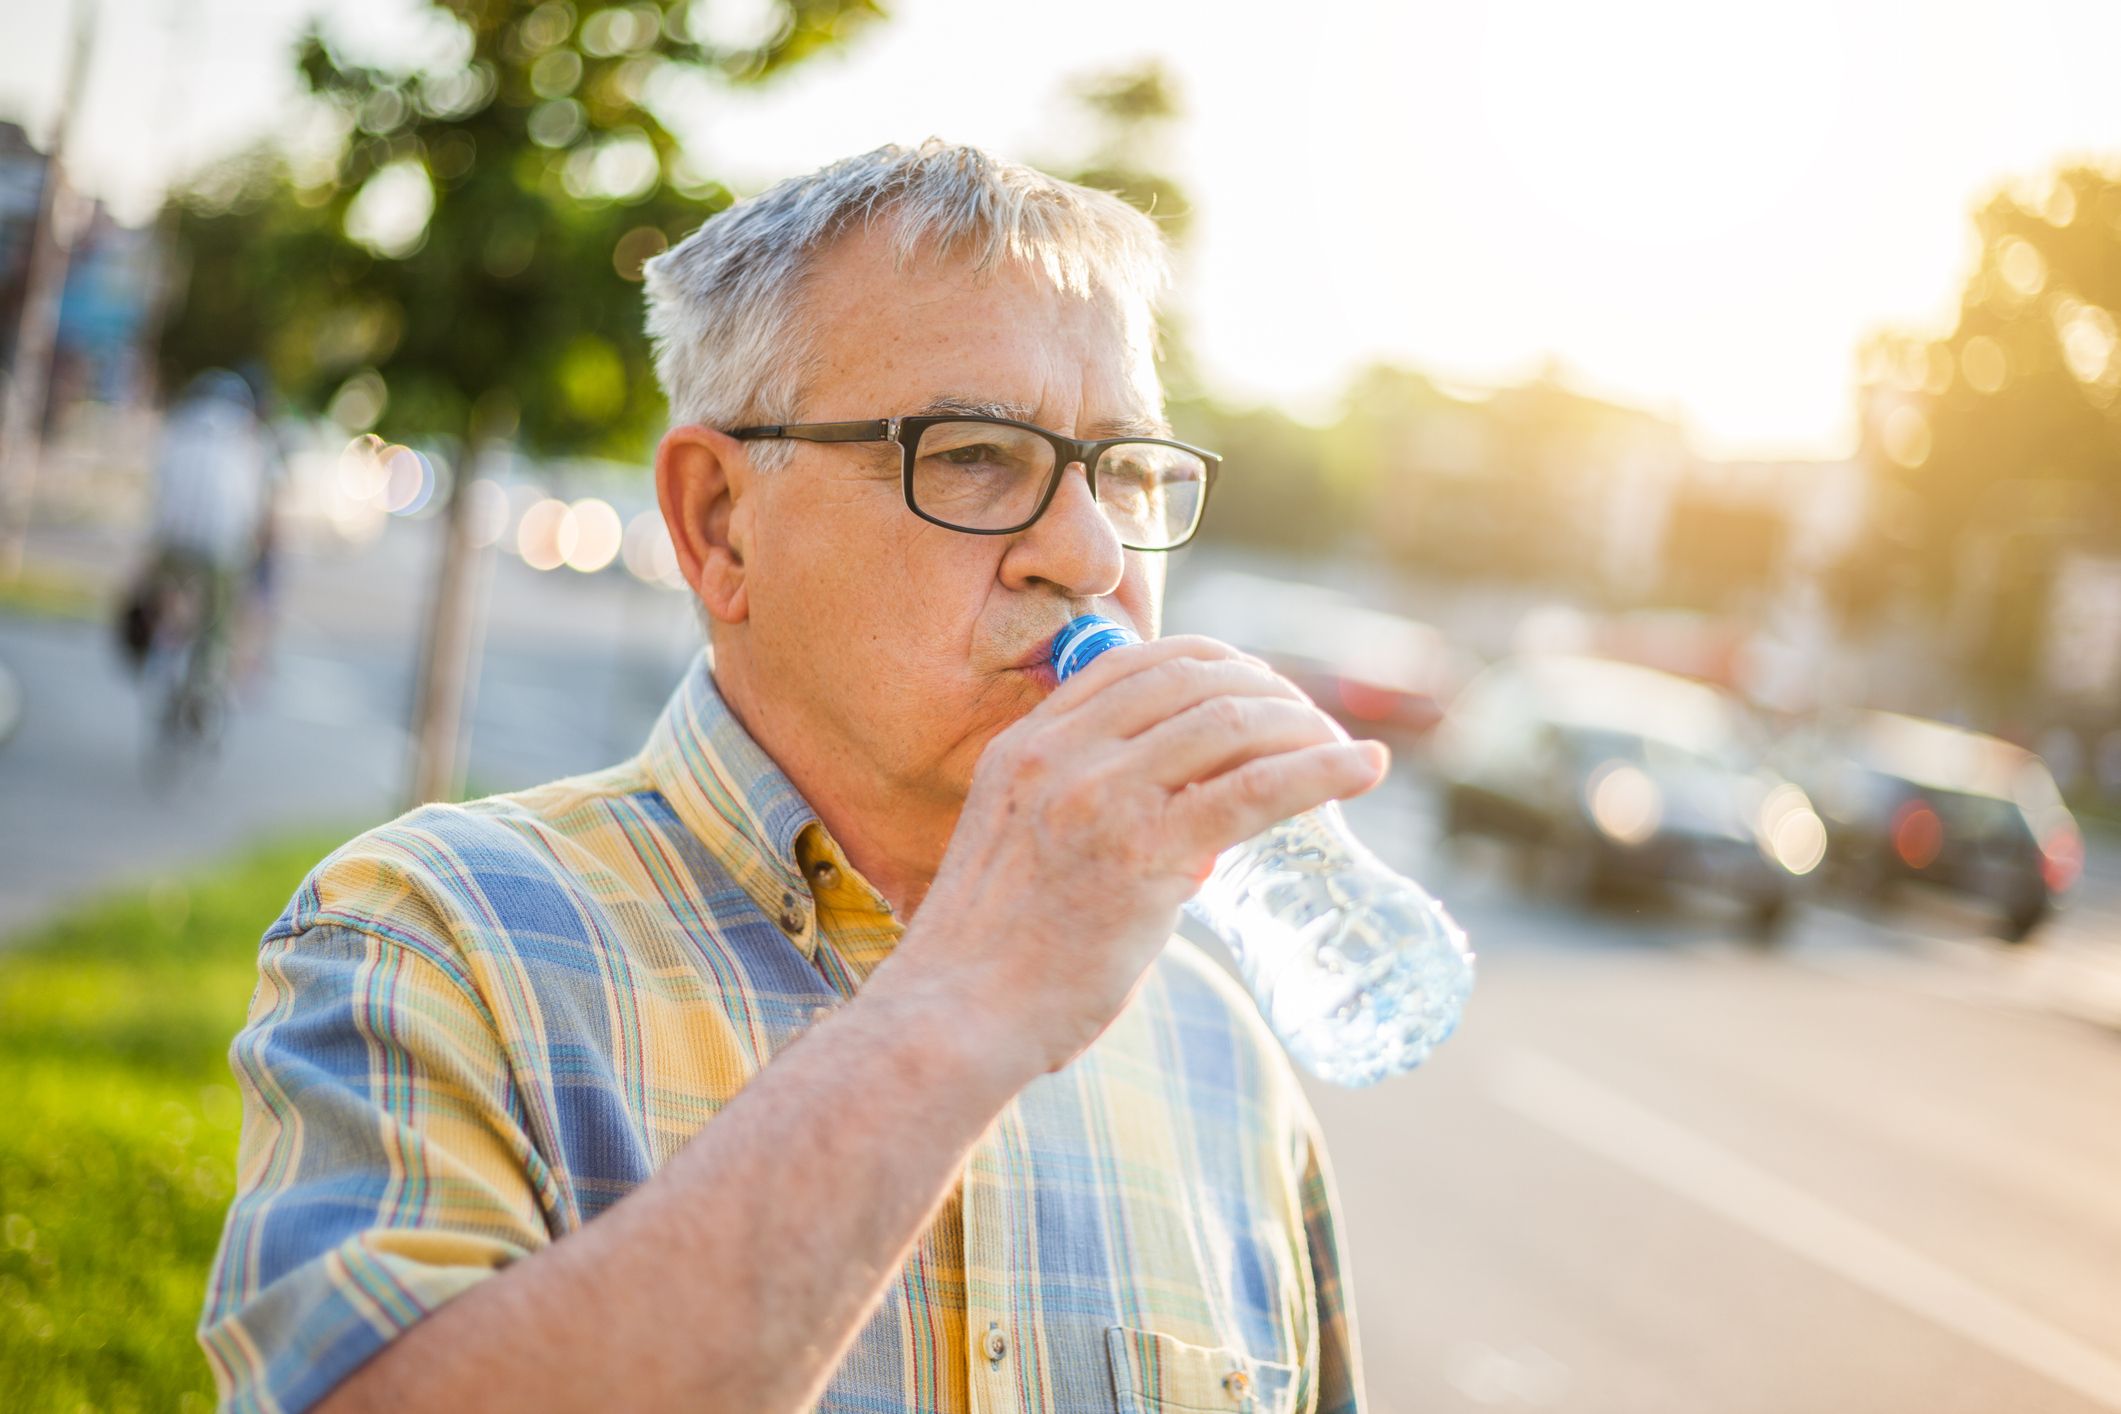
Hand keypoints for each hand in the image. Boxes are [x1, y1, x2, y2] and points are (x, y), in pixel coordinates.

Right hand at [884, 634, 1388, 1077]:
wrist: (952, 1018)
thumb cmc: (992, 957)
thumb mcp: (1017, 845)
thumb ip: (1077, 812)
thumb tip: (1186, 825)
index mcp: (1027, 744)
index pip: (1138, 662)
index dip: (1214, 664)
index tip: (1257, 690)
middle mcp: (1062, 755)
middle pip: (1195, 679)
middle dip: (1269, 691)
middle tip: (1312, 725)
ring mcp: (1101, 798)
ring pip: (1232, 724)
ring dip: (1304, 726)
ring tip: (1342, 751)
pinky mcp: (1143, 854)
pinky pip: (1255, 790)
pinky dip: (1323, 771)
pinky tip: (1366, 770)